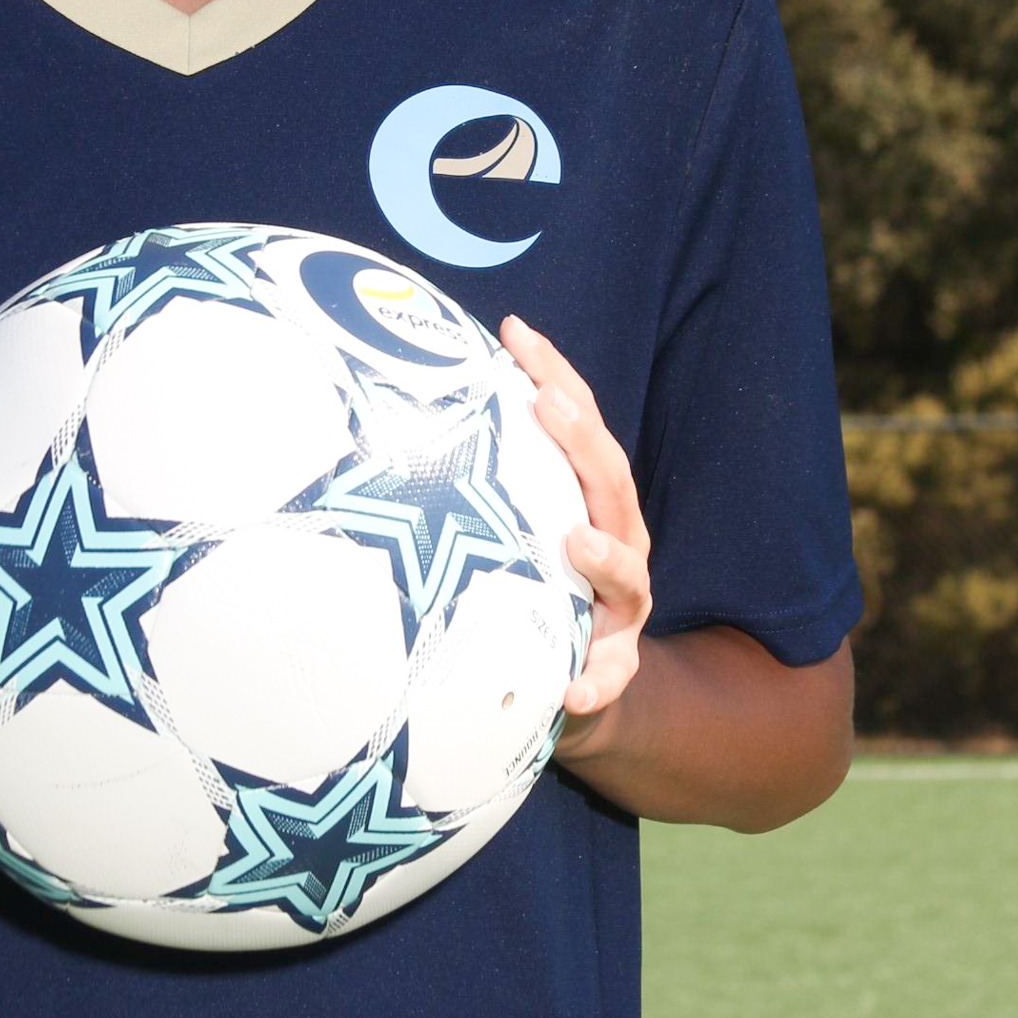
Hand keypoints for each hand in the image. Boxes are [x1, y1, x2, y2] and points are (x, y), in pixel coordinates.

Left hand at [499, 315, 652, 760]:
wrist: (570, 686)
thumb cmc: (525, 589)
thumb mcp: (502, 528)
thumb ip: (472, 477)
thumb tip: (388, 409)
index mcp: (589, 501)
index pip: (577, 426)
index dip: (553, 375)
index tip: (514, 331)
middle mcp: (615, 543)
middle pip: (610, 484)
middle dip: (583, 441)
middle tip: (547, 403)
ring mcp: (621, 608)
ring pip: (628, 577)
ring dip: (606, 557)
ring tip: (575, 540)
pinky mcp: (613, 669)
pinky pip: (608, 677)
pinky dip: (595, 680)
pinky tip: (571, 687)